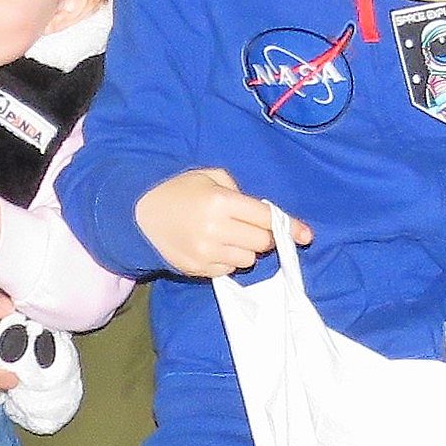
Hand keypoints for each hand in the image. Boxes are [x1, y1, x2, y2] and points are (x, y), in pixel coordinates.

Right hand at [136, 169, 310, 278]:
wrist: (138, 215)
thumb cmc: (178, 190)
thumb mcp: (208, 176)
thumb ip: (238, 190)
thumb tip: (262, 214)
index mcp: (220, 202)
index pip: (265, 218)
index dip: (289, 226)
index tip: (306, 235)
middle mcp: (216, 229)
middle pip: (261, 242)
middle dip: (263, 235)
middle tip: (249, 225)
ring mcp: (206, 252)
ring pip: (248, 259)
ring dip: (247, 248)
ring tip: (228, 235)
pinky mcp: (198, 269)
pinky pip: (230, 269)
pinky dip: (230, 259)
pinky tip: (215, 246)